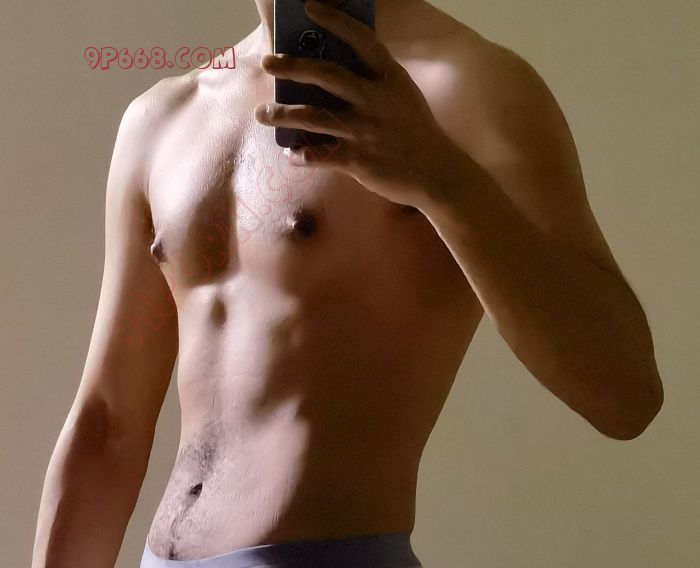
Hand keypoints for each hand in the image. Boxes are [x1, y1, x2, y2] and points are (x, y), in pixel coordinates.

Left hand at [254, 0, 466, 209]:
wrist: (437, 173)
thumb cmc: (416, 132)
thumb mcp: (404, 97)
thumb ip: (377, 81)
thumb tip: (340, 69)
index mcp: (389, 79)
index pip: (360, 40)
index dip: (334, 21)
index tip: (309, 7)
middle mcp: (375, 100)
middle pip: (327, 75)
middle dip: (293, 67)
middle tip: (268, 62)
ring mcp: (365, 130)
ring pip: (314, 117)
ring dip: (284, 114)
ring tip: (262, 114)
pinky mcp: (358, 159)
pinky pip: (320, 155)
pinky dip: (302, 156)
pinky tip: (291, 155)